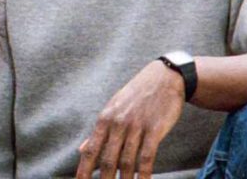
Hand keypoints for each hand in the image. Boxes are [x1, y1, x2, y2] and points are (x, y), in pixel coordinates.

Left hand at [76, 60, 184, 178]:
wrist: (164, 78)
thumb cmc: (136, 96)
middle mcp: (118, 123)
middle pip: (107, 159)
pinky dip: (144, 174)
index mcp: (105, 119)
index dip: (84, 169)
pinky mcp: (155, 130)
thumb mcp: (113, 108)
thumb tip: (82, 149)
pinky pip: (147, 157)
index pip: (91, 149)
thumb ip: (99, 132)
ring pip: (127, 161)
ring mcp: (136, 127)